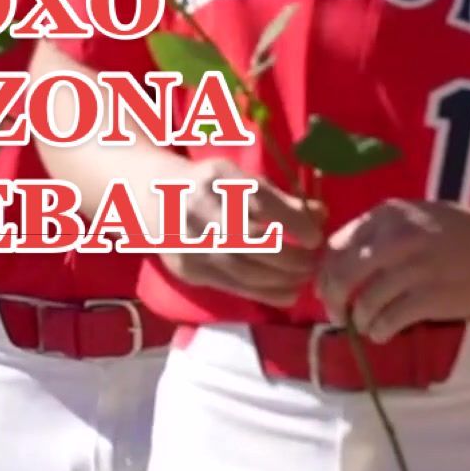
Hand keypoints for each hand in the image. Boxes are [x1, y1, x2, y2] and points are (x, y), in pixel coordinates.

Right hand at [163, 158, 323, 308]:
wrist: (148, 194)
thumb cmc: (206, 184)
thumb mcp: (239, 177)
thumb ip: (278, 197)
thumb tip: (321, 216)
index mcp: (217, 179)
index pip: (262, 204)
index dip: (295, 223)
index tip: (316, 237)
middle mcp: (200, 211)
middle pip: (255, 241)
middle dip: (293, 257)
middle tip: (314, 262)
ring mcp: (190, 244)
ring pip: (246, 271)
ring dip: (283, 280)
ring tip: (304, 278)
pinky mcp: (187, 269)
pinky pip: (233, 287)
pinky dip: (265, 293)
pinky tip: (286, 292)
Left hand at [318, 198, 469, 338]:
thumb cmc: (455, 233)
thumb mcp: (411, 217)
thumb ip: (374, 235)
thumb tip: (333, 266)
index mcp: (385, 215)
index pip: (335, 248)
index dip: (324, 274)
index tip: (326, 290)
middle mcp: (395, 238)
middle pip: (341, 277)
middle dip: (332, 302)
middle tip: (336, 316)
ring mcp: (414, 268)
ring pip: (365, 303)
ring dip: (360, 321)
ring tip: (369, 326)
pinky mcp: (431, 297)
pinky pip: (389, 321)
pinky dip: (380, 331)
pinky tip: (384, 332)